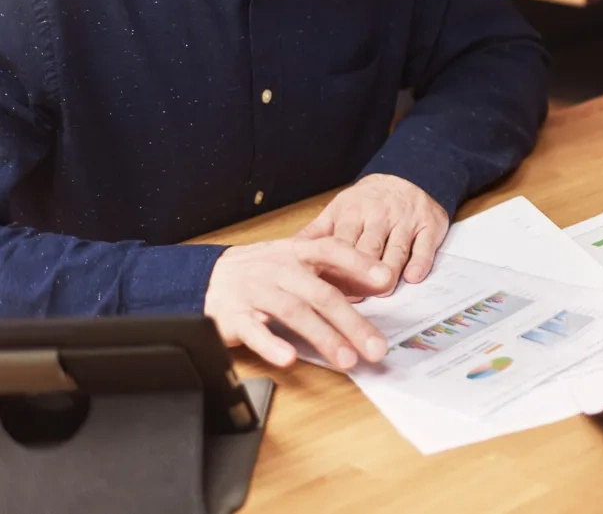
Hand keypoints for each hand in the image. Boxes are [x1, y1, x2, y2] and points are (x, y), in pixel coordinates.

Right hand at [204, 237, 393, 368]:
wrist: (207, 277)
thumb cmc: (264, 271)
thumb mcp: (299, 262)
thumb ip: (338, 271)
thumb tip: (382, 281)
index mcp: (298, 253)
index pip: (333, 251)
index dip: (359, 263)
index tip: (387, 279)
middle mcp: (279, 270)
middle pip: (321, 294)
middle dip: (352, 322)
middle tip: (376, 347)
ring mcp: (256, 292)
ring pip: (294, 313)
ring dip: (323, 337)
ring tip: (347, 359)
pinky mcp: (234, 317)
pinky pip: (253, 331)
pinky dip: (271, 344)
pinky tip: (289, 358)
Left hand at [298, 174, 447, 286]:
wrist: (409, 174)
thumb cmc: (368, 201)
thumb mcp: (339, 210)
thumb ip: (316, 233)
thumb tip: (287, 254)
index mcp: (352, 213)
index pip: (340, 245)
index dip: (334, 271)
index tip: (329, 293)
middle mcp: (379, 215)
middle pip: (368, 249)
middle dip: (360, 276)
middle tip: (356, 300)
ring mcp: (406, 220)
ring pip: (396, 249)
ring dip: (388, 272)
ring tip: (382, 292)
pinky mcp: (430, 224)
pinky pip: (425, 245)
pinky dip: (420, 262)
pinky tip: (413, 277)